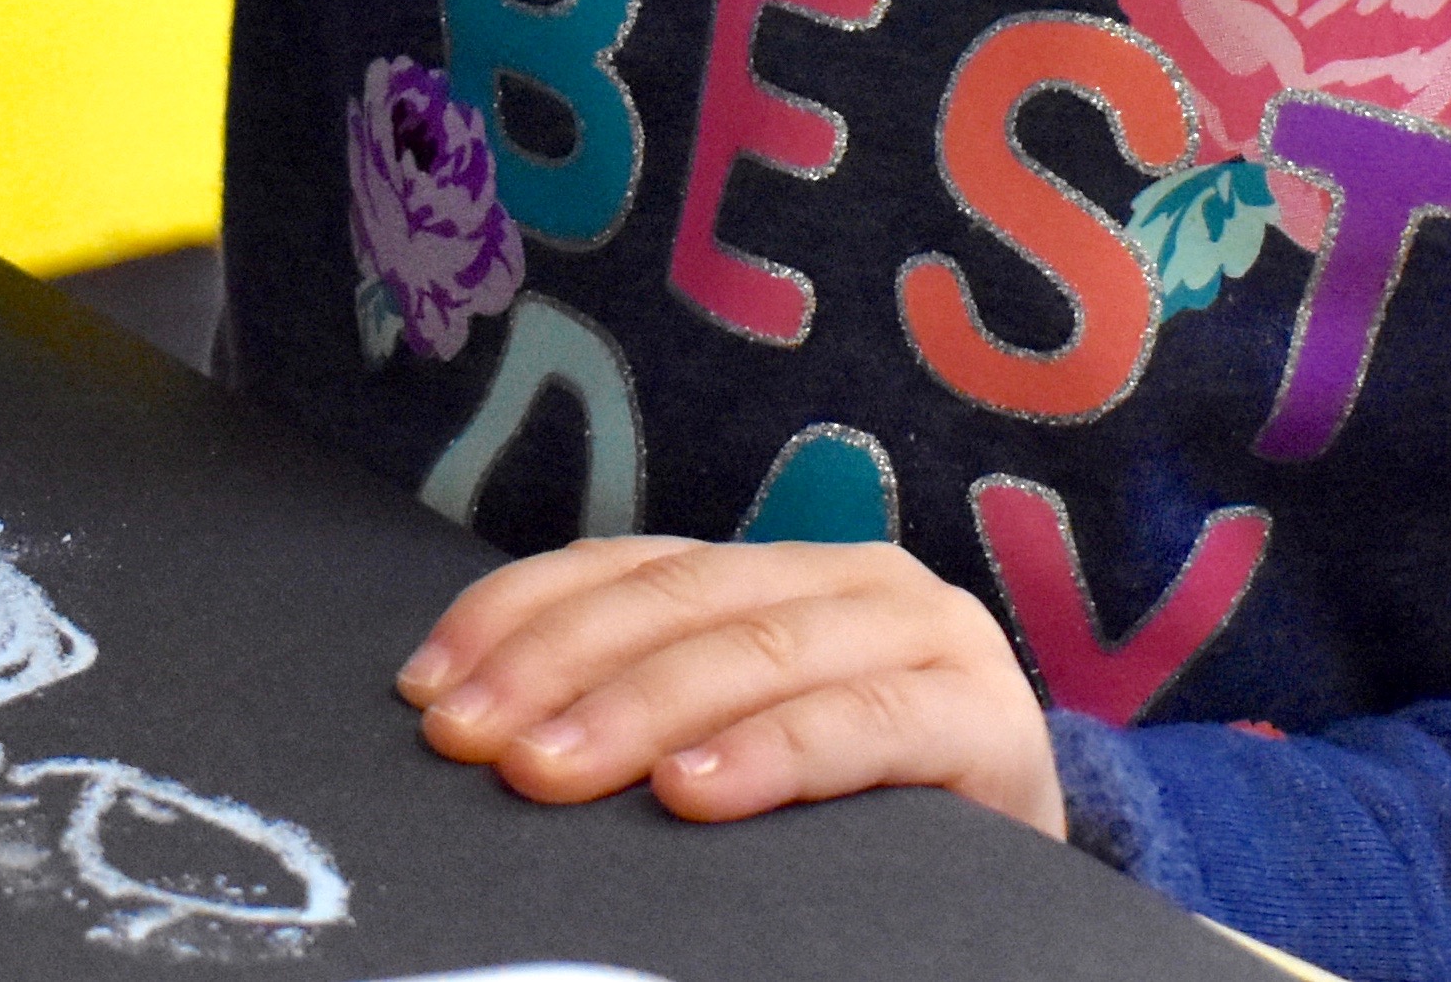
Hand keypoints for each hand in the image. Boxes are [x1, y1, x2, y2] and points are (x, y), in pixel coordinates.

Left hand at [394, 534, 1064, 839]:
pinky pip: (861, 723)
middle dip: (558, 667)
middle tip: (473, 742)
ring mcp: (927, 636)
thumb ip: (647, 713)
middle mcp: (855, 578)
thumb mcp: (737, 745)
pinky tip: (693, 794)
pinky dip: (769, 754)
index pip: (625, 566)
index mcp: (780, 571)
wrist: (1023, 883)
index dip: (517, 616)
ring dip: (639, 710)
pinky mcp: (983, 718)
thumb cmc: (856, 819)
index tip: (427, 687)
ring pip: (756, 649)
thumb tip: (474, 727)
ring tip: (549, 770)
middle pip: (678, 600)